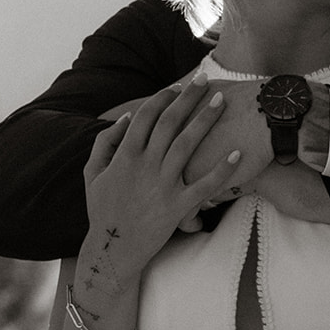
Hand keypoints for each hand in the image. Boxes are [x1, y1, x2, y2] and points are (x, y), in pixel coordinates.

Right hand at [82, 77, 239, 282]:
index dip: (163, 98)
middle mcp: (144, 166)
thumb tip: (127, 117)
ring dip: (205, 120)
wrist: (113, 250)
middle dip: (188, 98)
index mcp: (124, 156)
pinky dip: (222, 170)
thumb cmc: (103, 210)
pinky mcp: (178, 206)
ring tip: (222, 101)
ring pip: (186, 145)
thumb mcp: (92, 173)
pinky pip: (204, 186)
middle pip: (169, 123)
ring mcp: (162, 185)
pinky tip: (237, 153)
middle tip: (205, 80)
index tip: (179, 86)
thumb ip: (105, 142)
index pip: (145, 116)